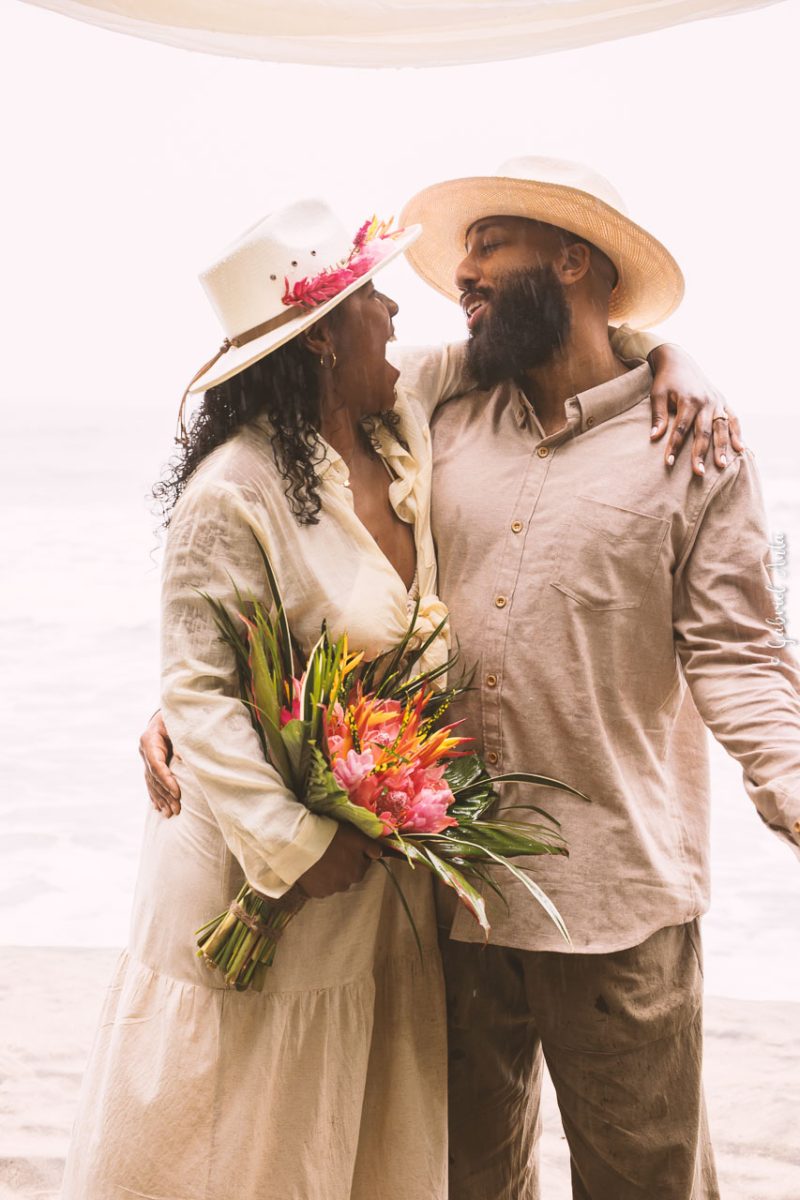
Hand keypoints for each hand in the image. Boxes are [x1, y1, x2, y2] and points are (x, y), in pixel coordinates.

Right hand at [139, 710, 180, 817]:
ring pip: (151, 782)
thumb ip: (183, 738)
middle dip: (165, 795)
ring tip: (169, 813)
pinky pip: (151, 782)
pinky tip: (158, 807)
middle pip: (153, 777)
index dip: (166, 781)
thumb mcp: (179, 724)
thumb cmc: (178, 715)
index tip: (177, 794)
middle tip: (176, 810)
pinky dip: (155, 795)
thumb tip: (184, 757)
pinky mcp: (149, 763)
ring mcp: (145, 757)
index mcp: (149, 739)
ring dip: (160, 799)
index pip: (156, 765)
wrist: (169, 711)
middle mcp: (144, 750)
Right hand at [297, 824, 382, 898]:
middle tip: (334, 853)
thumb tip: (379, 855)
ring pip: (335, 882)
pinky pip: (321, 887)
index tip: (347, 847)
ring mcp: (330, 890)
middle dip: (345, 866)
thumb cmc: (332, 837)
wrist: (303, 844)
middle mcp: (346, 885)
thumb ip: (371, 847)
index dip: (356, 855)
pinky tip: (314, 869)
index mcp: (358, 872)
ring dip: (332, 874)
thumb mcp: (356, 836)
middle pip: (349, 875)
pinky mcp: (315, 893)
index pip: (363, 864)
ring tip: (322, 860)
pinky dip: (320, 879)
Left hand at [648, 344, 744, 475]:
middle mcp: (706, 402)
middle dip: (701, 453)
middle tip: (698, 473)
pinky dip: (737, 433)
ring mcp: (717, 402)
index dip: (674, 447)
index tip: (668, 463)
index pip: (681, 429)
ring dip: (722, 447)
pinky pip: (733, 419)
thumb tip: (654, 438)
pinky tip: (740, 449)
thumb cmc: (665, 380)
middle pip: (704, 432)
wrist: (679, 361)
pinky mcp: (724, 401)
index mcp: (688, 400)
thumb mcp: (657, 395)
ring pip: (721, 428)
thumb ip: (658, 416)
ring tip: (723, 466)